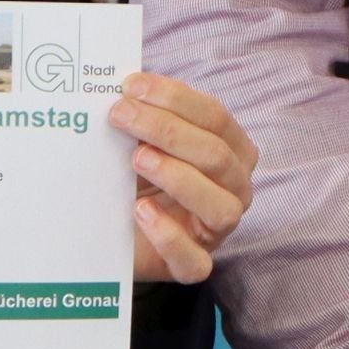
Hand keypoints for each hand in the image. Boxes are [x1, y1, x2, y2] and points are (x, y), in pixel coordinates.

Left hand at [116, 73, 254, 285]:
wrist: (114, 229)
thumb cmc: (136, 176)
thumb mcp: (141, 139)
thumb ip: (144, 112)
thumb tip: (126, 82)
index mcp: (231, 150)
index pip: (215, 117)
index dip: (175, 98)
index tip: (131, 87)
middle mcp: (234, 188)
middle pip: (216, 155)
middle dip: (167, 130)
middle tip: (121, 116)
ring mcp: (217, 230)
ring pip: (220, 206)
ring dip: (179, 177)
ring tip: (137, 160)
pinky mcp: (193, 266)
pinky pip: (195, 261)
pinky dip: (169, 236)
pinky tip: (141, 212)